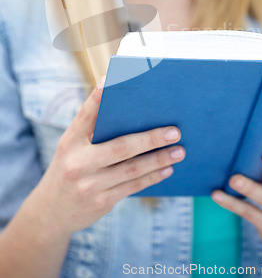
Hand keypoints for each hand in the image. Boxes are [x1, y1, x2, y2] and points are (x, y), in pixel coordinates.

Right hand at [31, 80, 184, 237]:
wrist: (51, 213)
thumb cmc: (70, 169)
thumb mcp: (72, 148)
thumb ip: (94, 131)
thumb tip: (132, 113)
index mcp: (70, 141)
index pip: (85, 115)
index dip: (98, 97)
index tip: (111, 79)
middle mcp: (78, 162)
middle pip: (121, 147)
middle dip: (151, 138)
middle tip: (175, 131)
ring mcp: (89, 184)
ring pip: (132, 169)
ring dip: (159, 159)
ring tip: (179, 151)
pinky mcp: (100, 202)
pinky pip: (132, 186)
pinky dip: (152, 177)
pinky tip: (167, 169)